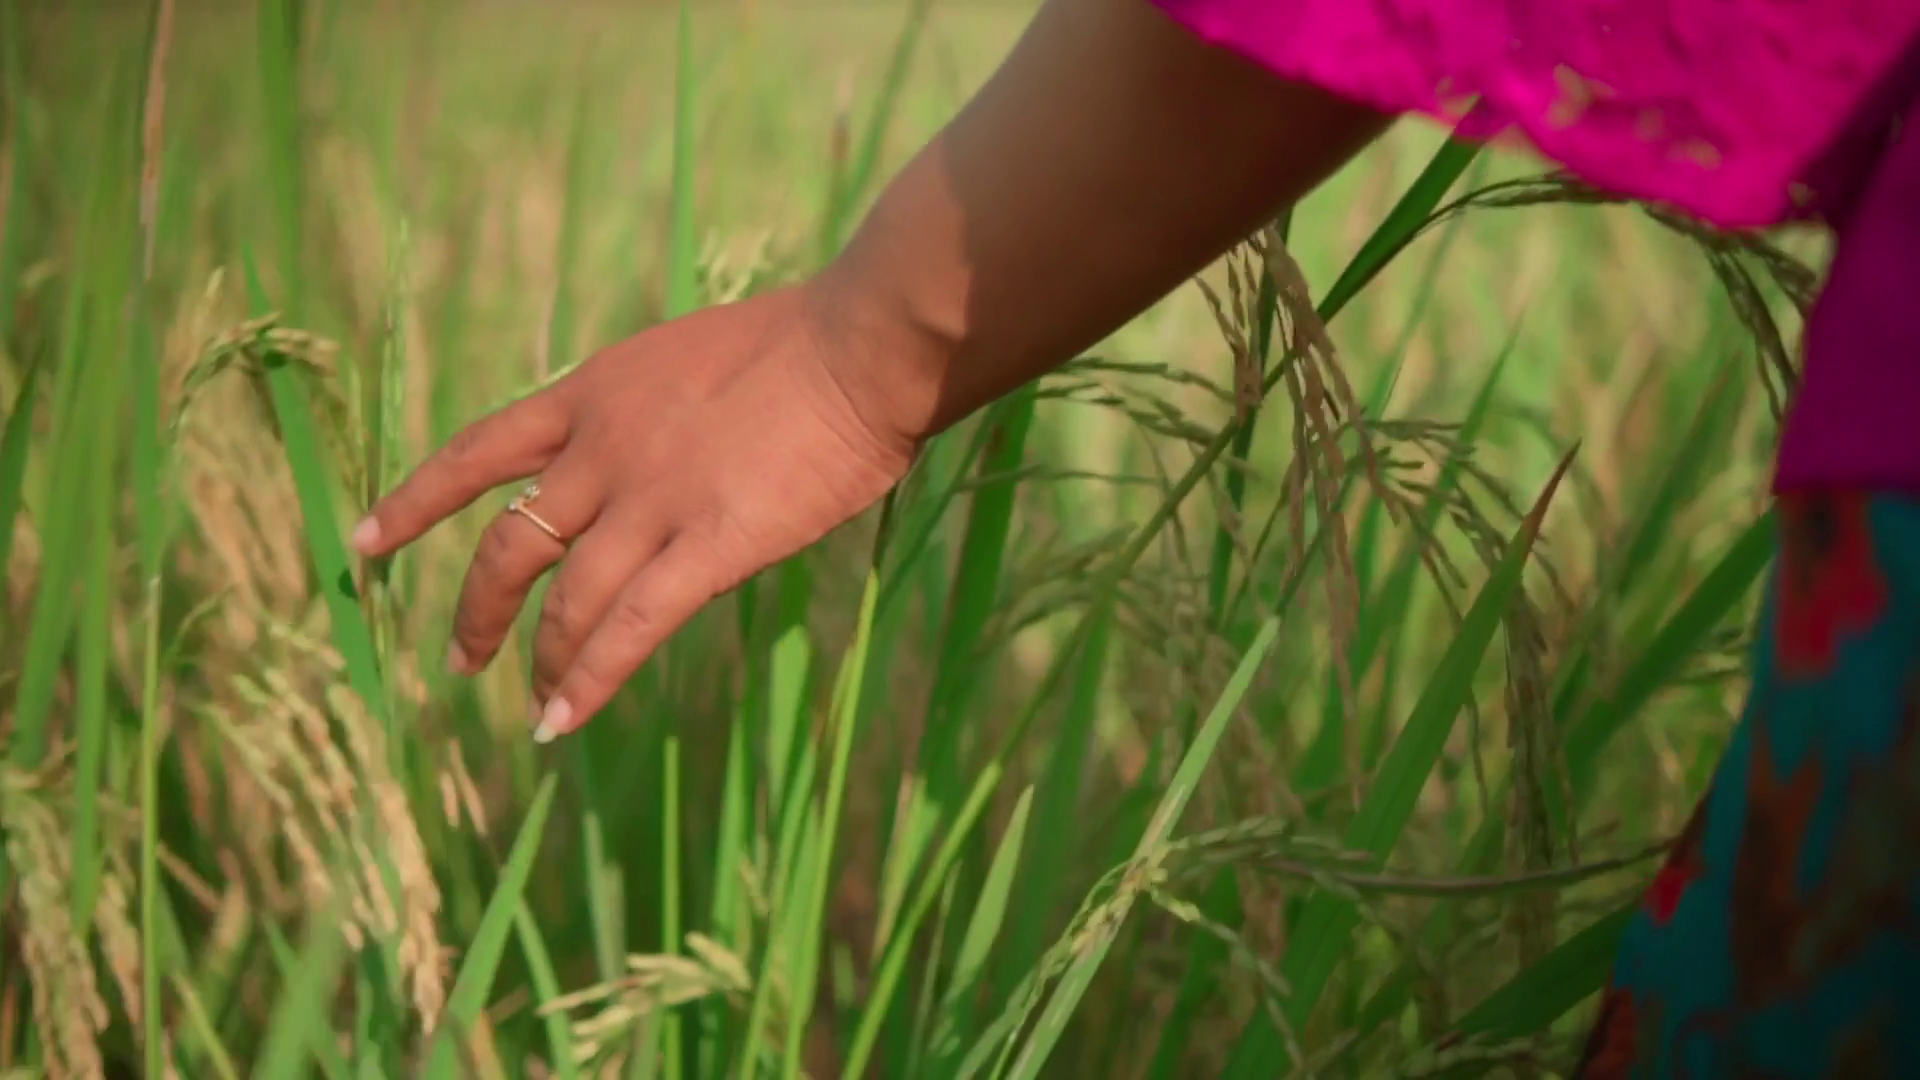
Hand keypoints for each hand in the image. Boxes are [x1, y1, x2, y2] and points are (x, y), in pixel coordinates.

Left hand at [351, 284, 916, 741]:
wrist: (859, 346)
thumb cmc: (799, 345)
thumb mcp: (687, 363)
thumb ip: (645, 421)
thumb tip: (634, 484)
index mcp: (593, 393)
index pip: (478, 453)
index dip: (413, 503)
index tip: (364, 545)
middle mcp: (603, 450)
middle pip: (511, 544)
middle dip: (478, 610)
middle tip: (462, 659)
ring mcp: (652, 501)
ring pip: (568, 599)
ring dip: (542, 661)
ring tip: (533, 706)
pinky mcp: (711, 546)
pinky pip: (633, 628)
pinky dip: (590, 681)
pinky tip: (562, 721)